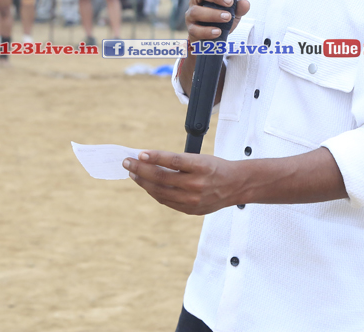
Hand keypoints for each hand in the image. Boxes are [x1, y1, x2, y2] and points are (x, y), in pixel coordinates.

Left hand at [124, 150, 245, 215]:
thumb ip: (177, 161)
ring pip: (159, 191)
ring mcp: (192, 199)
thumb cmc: (216, 168)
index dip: (154, 157)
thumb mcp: (200, 158)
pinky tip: (146, 184)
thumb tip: (149, 160)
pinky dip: (154, 192)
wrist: (235, 185)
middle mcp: (196, 184)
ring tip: (133, 173)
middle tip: (128, 162)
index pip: (173, 160)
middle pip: (161, 177)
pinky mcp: (190, 209)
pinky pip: (166, 201)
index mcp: (201, 166)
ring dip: (143, 182)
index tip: (139, 153)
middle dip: (140, 169)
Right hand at [185, 0, 249, 44]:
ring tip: (227, 17)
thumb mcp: (232, 13)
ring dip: (213, 14)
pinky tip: (218, 31)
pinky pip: (195, 30)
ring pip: (196, 11)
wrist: (212, 39)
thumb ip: (239, 8)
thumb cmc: (221, 21)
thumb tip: (245, 3)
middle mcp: (195, 1)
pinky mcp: (191, 30)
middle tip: (230, 2)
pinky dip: (207, 31)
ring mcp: (191, 16)